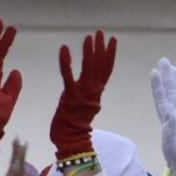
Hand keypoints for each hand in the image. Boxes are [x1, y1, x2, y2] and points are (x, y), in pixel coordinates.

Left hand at [51, 30, 117, 159]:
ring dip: (90, 52)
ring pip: (89, 69)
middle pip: (101, 67)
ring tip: (90, 37)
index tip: (111, 40)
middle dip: (102, 48)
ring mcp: (82, 95)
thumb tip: (86, 84)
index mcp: (95, 93)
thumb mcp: (81, 105)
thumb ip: (85, 93)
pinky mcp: (69, 97)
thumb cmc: (73, 127)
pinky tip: (64, 49)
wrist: (71, 142)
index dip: (109, 54)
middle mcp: (92, 92)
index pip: (106, 70)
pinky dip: (66, 63)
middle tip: (102, 33)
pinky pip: (68, 77)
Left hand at [151, 58, 175, 175]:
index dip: (157, 86)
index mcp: (167, 120)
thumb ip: (171, 128)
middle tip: (163, 60)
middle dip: (167, 77)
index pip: (161, 98)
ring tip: (173, 68)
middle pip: (171, 92)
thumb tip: (173, 113)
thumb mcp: (170, 144)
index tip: (154, 72)